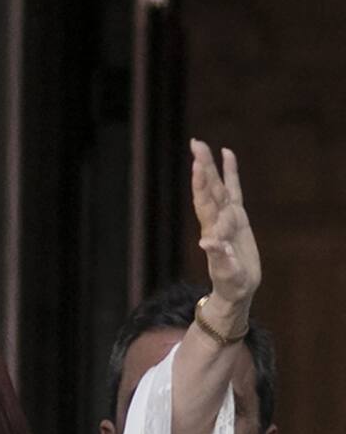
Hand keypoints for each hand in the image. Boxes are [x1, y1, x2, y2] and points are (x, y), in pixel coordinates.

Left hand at [190, 139, 260, 307]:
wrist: (236, 289)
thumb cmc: (230, 284)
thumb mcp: (227, 274)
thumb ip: (219, 259)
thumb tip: (207, 243)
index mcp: (213, 232)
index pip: (205, 203)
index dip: (201, 185)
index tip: (197, 166)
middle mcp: (217, 221)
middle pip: (209, 189)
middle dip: (202, 167)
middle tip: (196, 143)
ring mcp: (227, 217)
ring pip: (219, 186)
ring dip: (211, 166)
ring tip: (203, 144)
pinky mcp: (238, 218)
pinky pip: (234, 190)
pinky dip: (231, 173)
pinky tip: (228, 154)